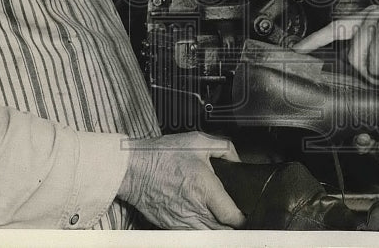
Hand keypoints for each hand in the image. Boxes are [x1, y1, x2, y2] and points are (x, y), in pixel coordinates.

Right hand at [118, 132, 244, 228]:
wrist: (133, 169)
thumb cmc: (162, 155)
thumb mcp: (198, 140)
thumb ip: (225, 148)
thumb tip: (238, 161)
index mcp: (204, 188)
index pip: (232, 216)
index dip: (243, 217)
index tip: (245, 211)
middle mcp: (195, 209)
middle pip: (224, 230)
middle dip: (233, 224)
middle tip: (236, 213)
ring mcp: (183, 221)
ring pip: (210, 236)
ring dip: (219, 230)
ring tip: (222, 218)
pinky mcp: (172, 227)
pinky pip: (194, 236)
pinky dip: (202, 231)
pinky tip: (203, 220)